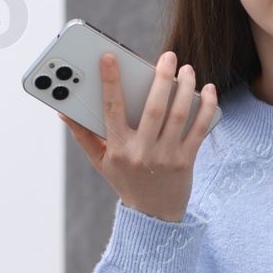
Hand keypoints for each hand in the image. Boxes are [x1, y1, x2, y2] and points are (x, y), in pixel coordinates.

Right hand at [57, 50, 218, 223]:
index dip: (110, 81)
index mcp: (117, 148)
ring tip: (186, 69)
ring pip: (179, 115)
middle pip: (154, 108)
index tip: (109, 56)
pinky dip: (207, 107)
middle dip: (162, 78)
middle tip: (168, 56)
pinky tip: (209, 90)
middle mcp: (141, 152)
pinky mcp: (187, 161)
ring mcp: (166, 157)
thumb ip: (83, 135)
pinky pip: (200, 129)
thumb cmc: (125, 180)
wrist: (153, 216)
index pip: (111, 109)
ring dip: (186, 88)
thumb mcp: (100, 161)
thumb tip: (62, 110)